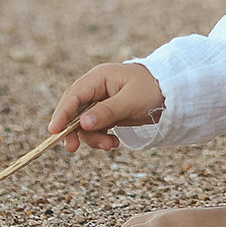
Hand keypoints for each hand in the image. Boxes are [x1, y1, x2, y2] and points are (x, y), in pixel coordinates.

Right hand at [48, 63, 164, 151]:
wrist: (171, 92)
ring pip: (84, 123)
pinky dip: (101, 137)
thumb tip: (82, 124)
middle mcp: (96, 88)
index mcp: (99, 77)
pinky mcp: (107, 112)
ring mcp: (101, 101)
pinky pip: (95, 127)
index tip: (54, 130)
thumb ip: (107, 112)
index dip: (62, 112)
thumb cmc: (151, 89)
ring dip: (93, 137)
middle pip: (74, 110)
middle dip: (74, 130)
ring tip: (110, 145)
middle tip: (72, 149)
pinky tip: (114, 142)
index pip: (74, 95)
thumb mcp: (130, 101)